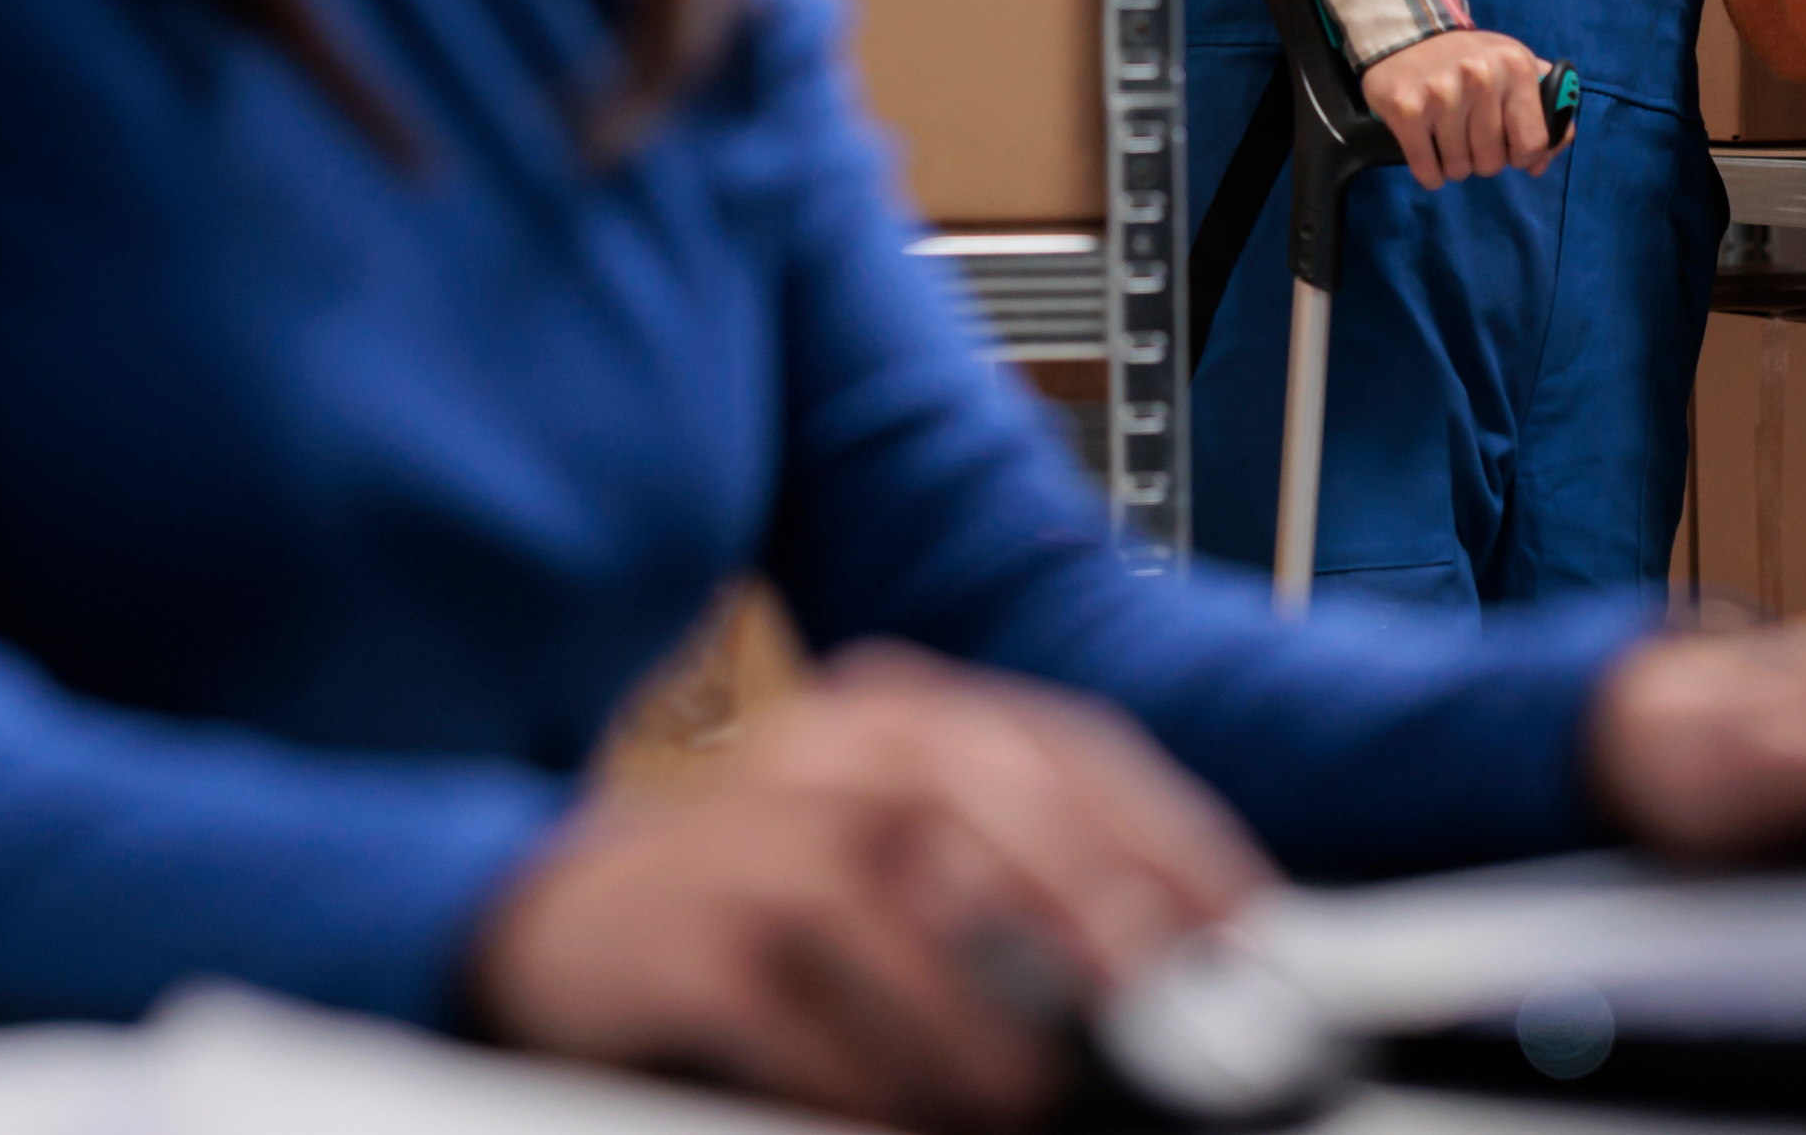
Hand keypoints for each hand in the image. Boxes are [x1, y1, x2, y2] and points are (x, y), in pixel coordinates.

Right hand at [467, 643, 1272, 1129]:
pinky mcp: (679, 933)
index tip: (1238, 920)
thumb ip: (1016, 866)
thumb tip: (1164, 947)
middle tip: (1154, 992)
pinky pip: (788, 1005)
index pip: (1061, 743)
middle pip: (976, 796)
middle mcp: (825, 749)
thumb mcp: (899, 842)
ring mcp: (744, 833)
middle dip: (1084, 894)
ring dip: (972, 1011)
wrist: (567, 921)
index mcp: (899, 711)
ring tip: (1027, 1089)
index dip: (1164, 828)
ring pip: (882, 902)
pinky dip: (858, 1069)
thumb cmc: (771, 891)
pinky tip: (901, 1113)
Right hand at [1357, 28, 1558, 190]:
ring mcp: (1441, 93)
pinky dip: (1429, 173)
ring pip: (1458, 168)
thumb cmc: (1469, 60)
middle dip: (1483, 160)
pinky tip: (1428, 155)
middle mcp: (1481, 76)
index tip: (1509, 148)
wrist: (1408, 37)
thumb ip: (1543, 111)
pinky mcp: (1406, 108)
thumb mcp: (1514, 68)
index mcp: (1516, 66)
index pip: (1532, 142)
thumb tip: (1540, 164)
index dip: (1522, 156)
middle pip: (1492, 161)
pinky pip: (1427, 169)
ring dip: (1454, 165)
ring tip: (1448, 141)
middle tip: (1471, 139)